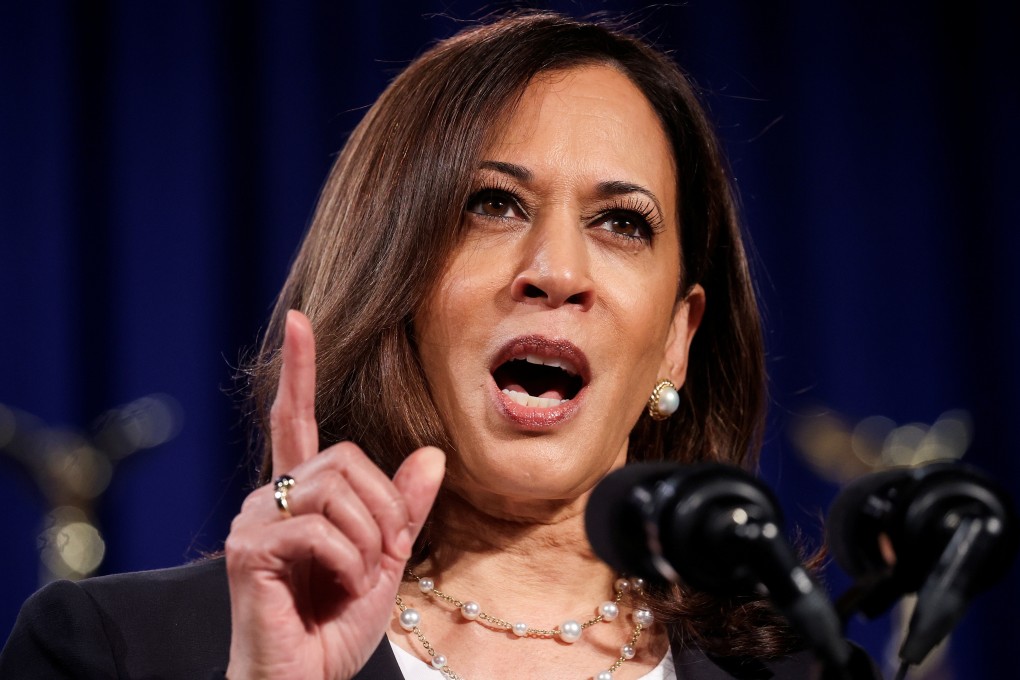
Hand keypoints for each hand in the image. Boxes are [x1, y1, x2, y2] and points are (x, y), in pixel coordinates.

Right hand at [225, 310, 444, 678]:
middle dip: (383, 510)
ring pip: (337, 488)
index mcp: (300, 495)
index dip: (299, 369)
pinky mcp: (248, 548)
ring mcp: (254, 520)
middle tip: (379, 559)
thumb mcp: (384, 560)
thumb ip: (403, 509)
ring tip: (355, 579)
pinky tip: (335, 588)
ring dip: (368, 540)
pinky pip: (319, 528)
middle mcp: (270, 496)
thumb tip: (430, 453)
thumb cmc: (332, 626)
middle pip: (346, 457)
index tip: (300, 321)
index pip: (295, 418)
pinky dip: (347, 561)